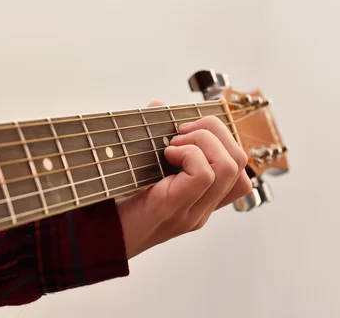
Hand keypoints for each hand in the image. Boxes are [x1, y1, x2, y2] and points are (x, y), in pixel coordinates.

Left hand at [117, 101, 252, 258]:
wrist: (99, 234)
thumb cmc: (119, 198)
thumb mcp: (143, 165)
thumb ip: (155, 136)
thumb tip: (159, 105)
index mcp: (202, 200)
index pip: (241, 174)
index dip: (224, 141)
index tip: (189, 132)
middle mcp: (204, 208)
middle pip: (240, 161)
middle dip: (214, 131)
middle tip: (180, 133)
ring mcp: (193, 212)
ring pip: (229, 166)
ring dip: (202, 141)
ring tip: (172, 145)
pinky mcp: (174, 208)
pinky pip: (203, 174)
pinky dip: (188, 154)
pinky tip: (165, 156)